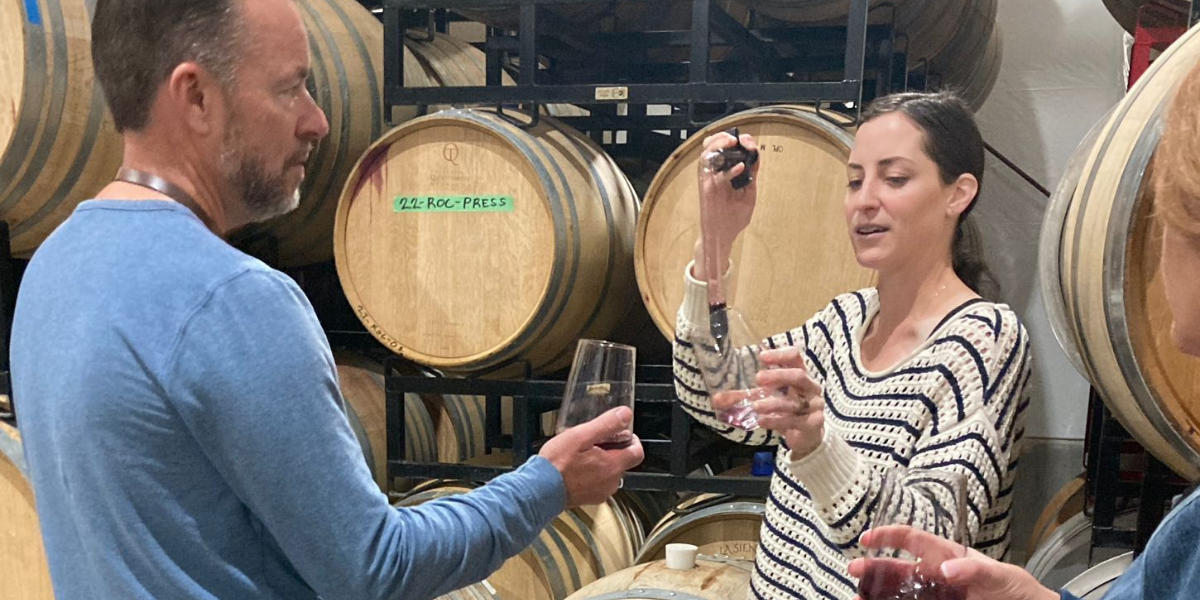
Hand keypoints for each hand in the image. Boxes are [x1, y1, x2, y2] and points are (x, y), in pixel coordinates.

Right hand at [538, 406, 643, 507]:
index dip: (631, 439)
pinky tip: (576, 468)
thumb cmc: (557, 464)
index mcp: (613, 466)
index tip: (620, 433)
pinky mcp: (590, 498)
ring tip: (581, 455)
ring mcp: (601, 493)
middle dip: (612, 449)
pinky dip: (592, 474)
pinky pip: (598, 483)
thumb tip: (625, 414)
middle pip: (623, 461)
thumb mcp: (581, 435)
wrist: (538, 490)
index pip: (637, 452)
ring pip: (610, 472)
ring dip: (601, 462)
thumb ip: (606, 424)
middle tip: (593, 442)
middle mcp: (611, 482)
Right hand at [693, 131, 760, 280]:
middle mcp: (715, 174)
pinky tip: (740, 168)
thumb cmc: (733, 219)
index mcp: (726, 173)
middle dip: (725, 136)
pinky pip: (711, 173)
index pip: (728, 149)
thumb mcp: (749, 195)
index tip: (750, 142)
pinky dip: (726, 169)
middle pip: (712, 145)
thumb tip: (755, 158)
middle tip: (739, 139)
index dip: (739, 142)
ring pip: (706, 153)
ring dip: (719, 144)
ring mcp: (709, 180)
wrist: (723, 237)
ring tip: (733, 143)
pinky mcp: (706, 189)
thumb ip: (751, 177)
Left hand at [753, 346, 823, 456]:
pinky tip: (762, 421)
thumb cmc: (786, 409)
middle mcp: (810, 387)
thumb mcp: (765, 398)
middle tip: (758, 378)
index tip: (762, 356)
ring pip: (795, 402)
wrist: (807, 436)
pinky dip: (777, 421)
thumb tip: (716, 399)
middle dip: (779, 376)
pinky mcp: (812, 424)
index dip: (780, 354)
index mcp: (800, 374)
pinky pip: (794, 421)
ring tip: (755, 406)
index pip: (795, 356)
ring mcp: (814, 406)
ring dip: (774, 403)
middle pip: (799, 376)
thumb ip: (742, 397)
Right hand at [849, 526, 1059, 599]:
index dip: (888, 535)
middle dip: (873, 569)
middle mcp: (936, 576)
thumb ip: (974, 568)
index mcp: (947, 556)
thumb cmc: (1017, 590)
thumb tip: (946, 568)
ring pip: (900, 593)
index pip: (912, 539)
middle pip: (898, 569)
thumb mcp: (1000, 575)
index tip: (867, 538)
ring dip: (878, 595)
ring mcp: (936, 596)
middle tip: (853, 571)